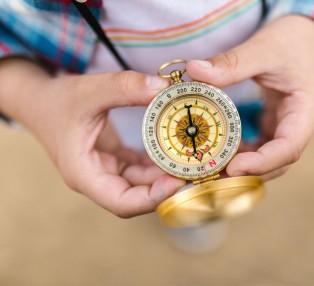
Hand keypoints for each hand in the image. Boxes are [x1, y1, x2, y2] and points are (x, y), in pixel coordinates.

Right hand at [0, 59, 184, 216]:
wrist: (41, 102)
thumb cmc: (57, 100)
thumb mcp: (88, 90)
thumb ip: (124, 87)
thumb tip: (163, 87)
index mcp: (84, 174)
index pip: (122, 202)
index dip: (152, 198)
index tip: (177, 181)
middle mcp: (97, 179)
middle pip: (137, 197)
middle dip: (167, 187)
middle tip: (196, 170)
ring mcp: (107, 172)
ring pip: (142, 184)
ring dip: (166, 174)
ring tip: (192, 160)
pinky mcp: (114, 162)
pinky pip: (141, 169)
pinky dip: (158, 162)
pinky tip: (176, 150)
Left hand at [187, 15, 313, 179]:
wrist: (305, 36)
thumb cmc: (292, 40)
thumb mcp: (263, 48)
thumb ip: (231, 63)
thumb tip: (195, 71)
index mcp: (307, 110)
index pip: (289, 148)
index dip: (261, 163)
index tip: (232, 167)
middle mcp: (299, 126)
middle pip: (276, 162)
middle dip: (247, 174)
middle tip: (212, 177)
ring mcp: (287, 128)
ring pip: (266, 159)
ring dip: (241, 169)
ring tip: (210, 171)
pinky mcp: (274, 126)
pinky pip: (258, 148)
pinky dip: (240, 155)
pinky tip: (218, 154)